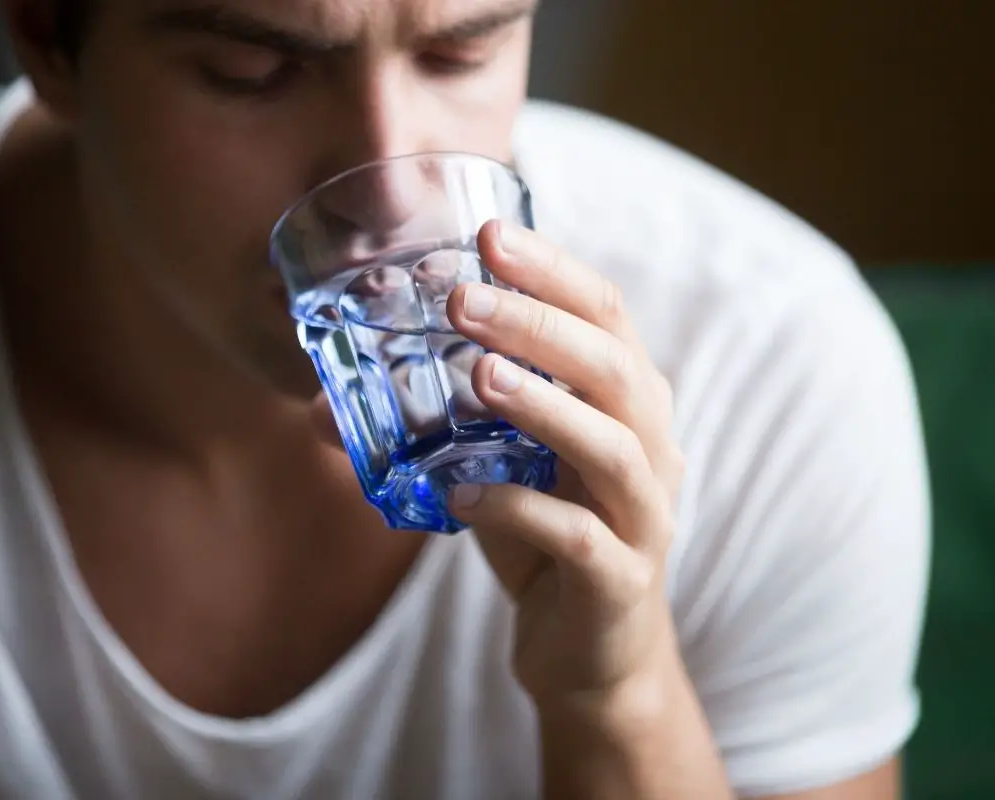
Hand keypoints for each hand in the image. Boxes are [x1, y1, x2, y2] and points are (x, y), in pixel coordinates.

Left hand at [446, 220, 684, 703]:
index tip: (490, 234)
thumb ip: (459, 415)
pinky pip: (579, 539)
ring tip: (478, 375)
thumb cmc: (546, 539)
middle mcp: (652, 448)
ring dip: (544, 405)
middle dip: (541, 325)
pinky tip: (459, 495)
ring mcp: (644, 516)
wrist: (593, 652)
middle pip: (615, 368)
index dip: (553, 271)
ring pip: (612, 447)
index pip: (605, 315)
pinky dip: (518, 512)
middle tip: (467, 299)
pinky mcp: (621, 580)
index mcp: (628, 403)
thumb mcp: (507, 462)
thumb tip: (342, 380)